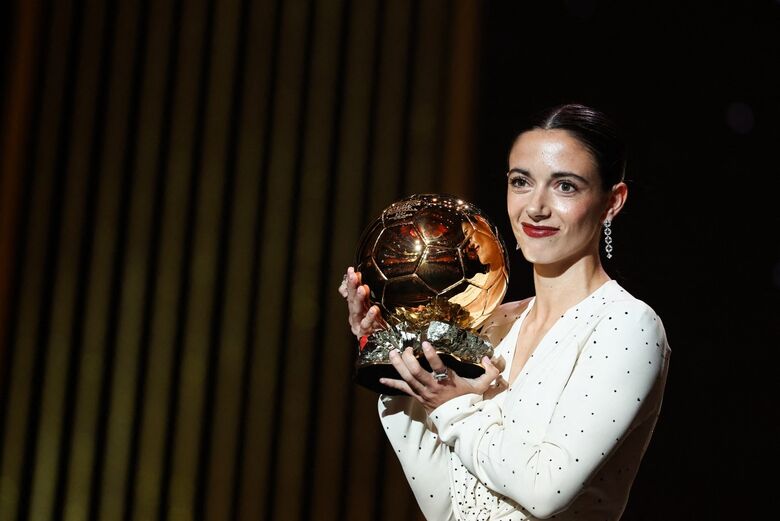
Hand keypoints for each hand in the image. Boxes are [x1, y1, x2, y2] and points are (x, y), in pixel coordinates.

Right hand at [338, 266, 386, 338]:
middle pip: (352, 299)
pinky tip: (374, 309)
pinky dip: (370, 317)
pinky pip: (367, 324)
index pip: (351, 292)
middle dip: (352, 286)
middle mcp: (355, 314)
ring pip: (357, 310)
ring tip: (362, 288)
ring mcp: (359, 323)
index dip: (350, 282)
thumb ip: (362, 294)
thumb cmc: (373, 324)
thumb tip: (356, 276)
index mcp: (355, 306)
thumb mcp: (367, 307)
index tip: (351, 270)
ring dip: (359, 299)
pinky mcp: (365, 333)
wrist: (376, 344)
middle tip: (353, 275)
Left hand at [380, 342, 500, 412]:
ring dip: (398, 365)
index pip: (438, 367)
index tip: (425, 343)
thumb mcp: (482, 386)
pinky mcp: (418, 397)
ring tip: (392, 353)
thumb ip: (490, 371)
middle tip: (405, 348)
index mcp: (448, 381)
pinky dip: (391, 384)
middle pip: (416, 372)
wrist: (460, 421)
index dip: (431, 355)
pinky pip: (402, 390)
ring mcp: (423, 392)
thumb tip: (490, 357)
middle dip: (408, 358)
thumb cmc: (469, 400)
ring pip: (407, 378)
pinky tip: (381, 379)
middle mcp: (433, 387)